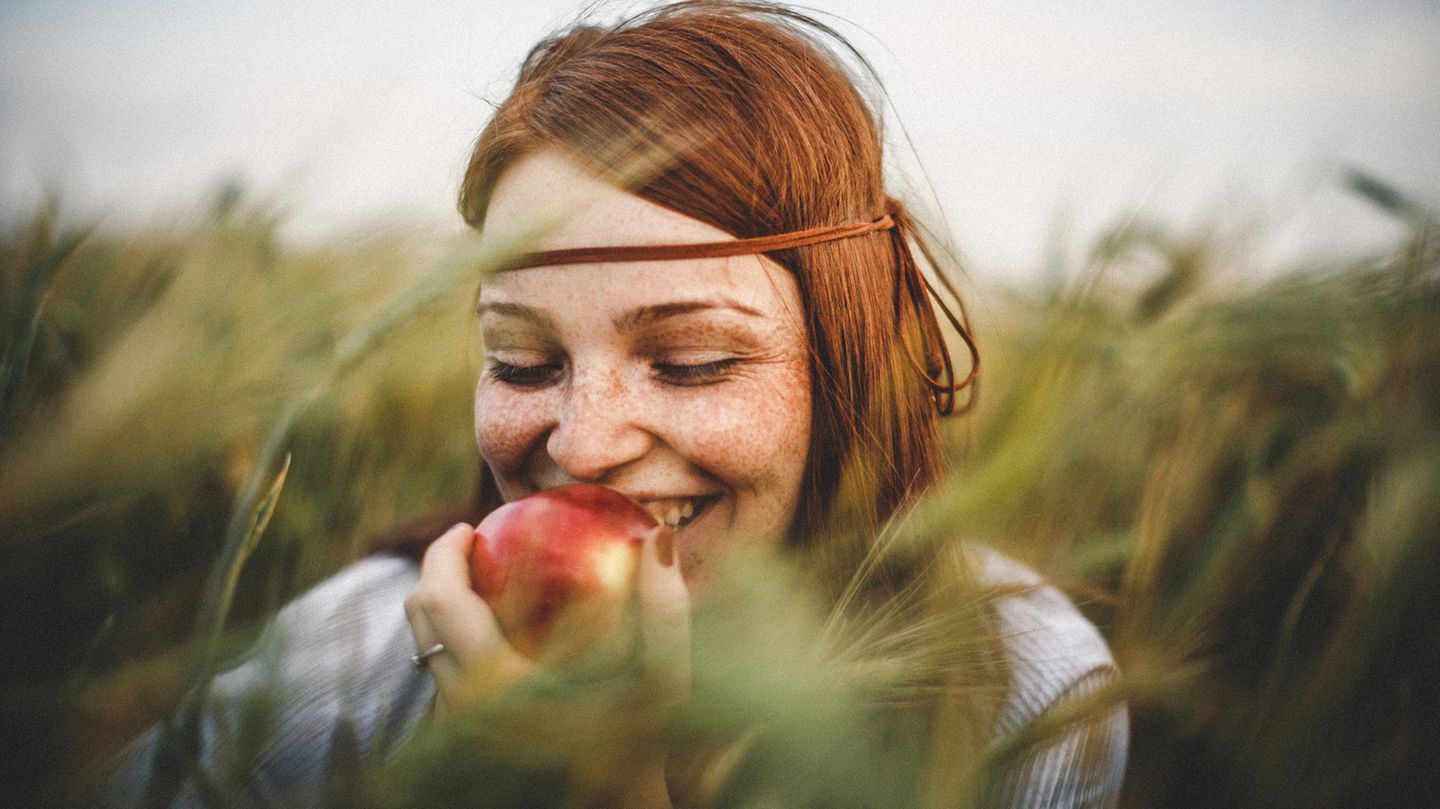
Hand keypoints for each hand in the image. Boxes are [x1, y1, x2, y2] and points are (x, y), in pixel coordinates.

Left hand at [403, 521, 690, 717]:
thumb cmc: (642, 746)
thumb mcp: (666, 680)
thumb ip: (664, 610)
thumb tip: (656, 537)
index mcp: (498, 685)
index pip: (442, 601)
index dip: (445, 553)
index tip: (470, 525)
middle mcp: (463, 708)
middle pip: (420, 619)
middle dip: (435, 570)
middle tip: (468, 542)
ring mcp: (457, 729)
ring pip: (424, 650)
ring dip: (442, 609)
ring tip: (479, 582)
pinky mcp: (461, 742)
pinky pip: (441, 678)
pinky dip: (455, 644)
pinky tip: (494, 632)